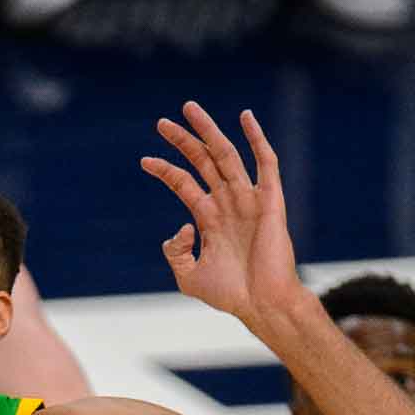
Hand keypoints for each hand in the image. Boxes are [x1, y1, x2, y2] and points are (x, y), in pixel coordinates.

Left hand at [142, 103, 301, 330]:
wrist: (261, 304)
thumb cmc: (231, 294)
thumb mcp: (188, 276)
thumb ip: (176, 253)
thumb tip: (179, 227)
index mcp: (210, 217)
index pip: (184, 183)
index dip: (165, 170)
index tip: (144, 160)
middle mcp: (228, 203)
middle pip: (202, 162)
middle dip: (183, 141)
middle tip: (161, 122)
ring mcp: (249, 200)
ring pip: (226, 155)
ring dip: (208, 132)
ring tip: (189, 109)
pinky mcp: (270, 201)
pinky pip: (266, 163)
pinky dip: (257, 139)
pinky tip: (245, 118)